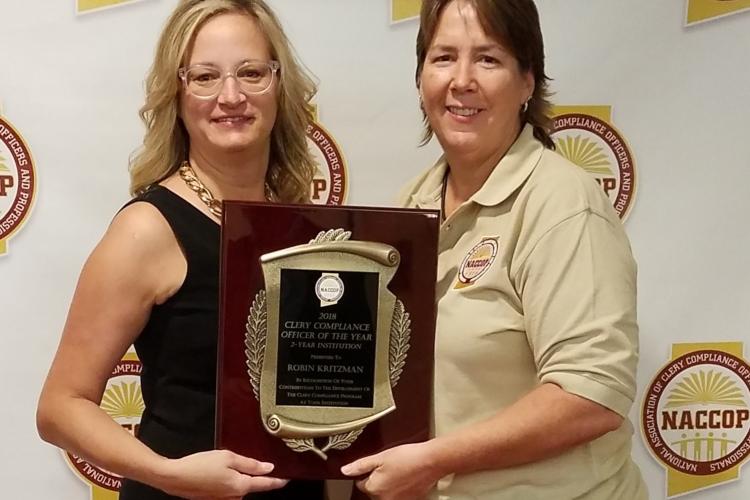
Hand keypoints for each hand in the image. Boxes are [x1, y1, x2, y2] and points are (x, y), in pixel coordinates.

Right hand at [156, 449, 287, 498]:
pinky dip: (229, 481)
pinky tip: (218, 472)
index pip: (265, 484)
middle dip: (253, 475)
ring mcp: (224, 499)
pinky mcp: (214, 499)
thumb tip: (269, 468)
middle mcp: (234, 496)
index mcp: (240, 485)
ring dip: (239, 477)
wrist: (174, 477)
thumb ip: (250, 463)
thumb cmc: (200, 465)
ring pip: (239, 487)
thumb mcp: (228, 457)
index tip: (287, 479)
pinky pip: (228, 489)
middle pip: (251, 485)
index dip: (278, 481)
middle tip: (249, 462)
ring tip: (227, 465)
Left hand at [341, 442, 442, 499]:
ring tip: (400, 471)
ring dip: (390, 485)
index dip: (367, 472)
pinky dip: (401, 489)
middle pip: (374, 491)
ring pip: (386, 494)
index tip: (377, 466)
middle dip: (378, 480)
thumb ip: (360, 465)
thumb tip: (345, 470)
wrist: (431, 461)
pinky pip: (399, 496)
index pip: (361, 484)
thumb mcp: (380, 457)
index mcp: (374, 489)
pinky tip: (406, 478)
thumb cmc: (408, 457)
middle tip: (390, 467)